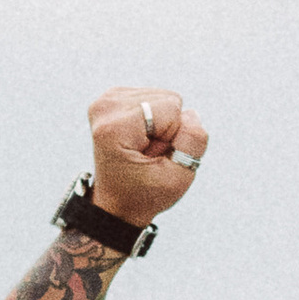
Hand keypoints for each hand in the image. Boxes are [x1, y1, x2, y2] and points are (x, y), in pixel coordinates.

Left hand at [87, 85, 208, 231]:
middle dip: (166, 129)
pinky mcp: (113, 97)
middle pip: (167, 99)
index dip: (172, 136)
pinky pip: (155, 98)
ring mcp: (107, 100)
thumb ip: (192, 144)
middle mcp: (106, 106)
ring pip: (163, 97)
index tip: (152, 158)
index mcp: (113, 127)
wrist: (117, 203)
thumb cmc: (144, 194)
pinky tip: (140, 139)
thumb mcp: (177, 179)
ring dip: (160, 125)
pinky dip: (154, 120)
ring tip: (143, 149)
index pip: (170, 108)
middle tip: (147, 155)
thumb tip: (191, 113)